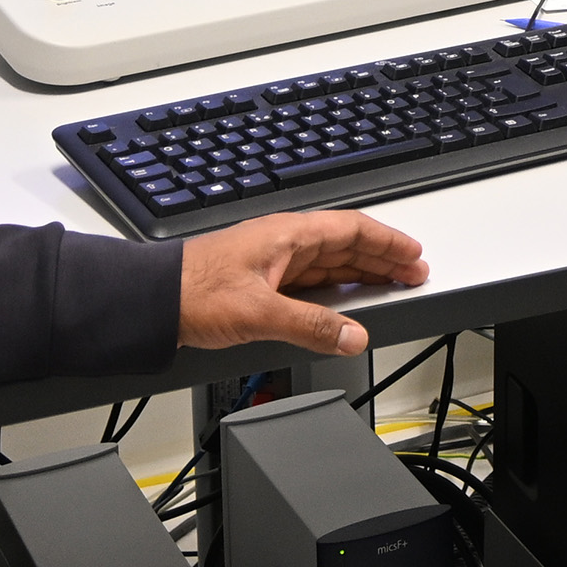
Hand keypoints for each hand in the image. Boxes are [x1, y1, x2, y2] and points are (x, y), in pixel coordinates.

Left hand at [178, 210, 429, 355]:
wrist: (153, 301)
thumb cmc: (194, 291)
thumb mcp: (259, 313)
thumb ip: (310, 326)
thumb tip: (352, 336)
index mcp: (287, 235)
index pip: (351, 230)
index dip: (387, 242)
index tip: (413, 255)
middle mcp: (283, 243)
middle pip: (345, 246)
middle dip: (382, 259)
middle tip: (413, 273)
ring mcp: (272, 261)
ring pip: (329, 263)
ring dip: (361, 274)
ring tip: (390, 285)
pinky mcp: (262, 282)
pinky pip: (311, 281)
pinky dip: (335, 291)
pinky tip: (345, 304)